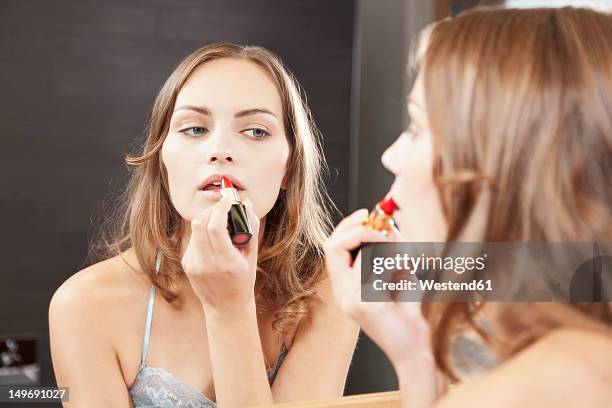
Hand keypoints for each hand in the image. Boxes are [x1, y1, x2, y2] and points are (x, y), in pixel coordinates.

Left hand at [181, 196, 259, 315]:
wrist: (226, 308)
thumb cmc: (243, 281)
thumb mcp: (252, 256)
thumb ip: (251, 228)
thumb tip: (247, 204)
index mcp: (226, 262)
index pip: (216, 227)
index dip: (221, 209)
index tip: (229, 201)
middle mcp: (206, 263)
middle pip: (199, 223)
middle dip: (211, 210)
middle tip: (223, 208)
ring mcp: (193, 265)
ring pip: (194, 229)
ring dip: (207, 220)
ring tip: (221, 223)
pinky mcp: (187, 264)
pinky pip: (193, 239)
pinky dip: (203, 233)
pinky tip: (213, 239)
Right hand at [324, 210, 443, 404]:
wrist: (416, 346)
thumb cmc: (407, 310)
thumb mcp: (395, 274)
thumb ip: (387, 251)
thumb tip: (389, 223)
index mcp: (344, 285)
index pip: (332, 246)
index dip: (347, 226)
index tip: (367, 215)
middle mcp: (342, 293)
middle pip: (333, 246)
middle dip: (358, 230)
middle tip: (383, 228)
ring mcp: (350, 300)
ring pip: (361, 255)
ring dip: (388, 249)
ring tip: (408, 259)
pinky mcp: (364, 304)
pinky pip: (376, 268)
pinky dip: (396, 263)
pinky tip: (408, 273)